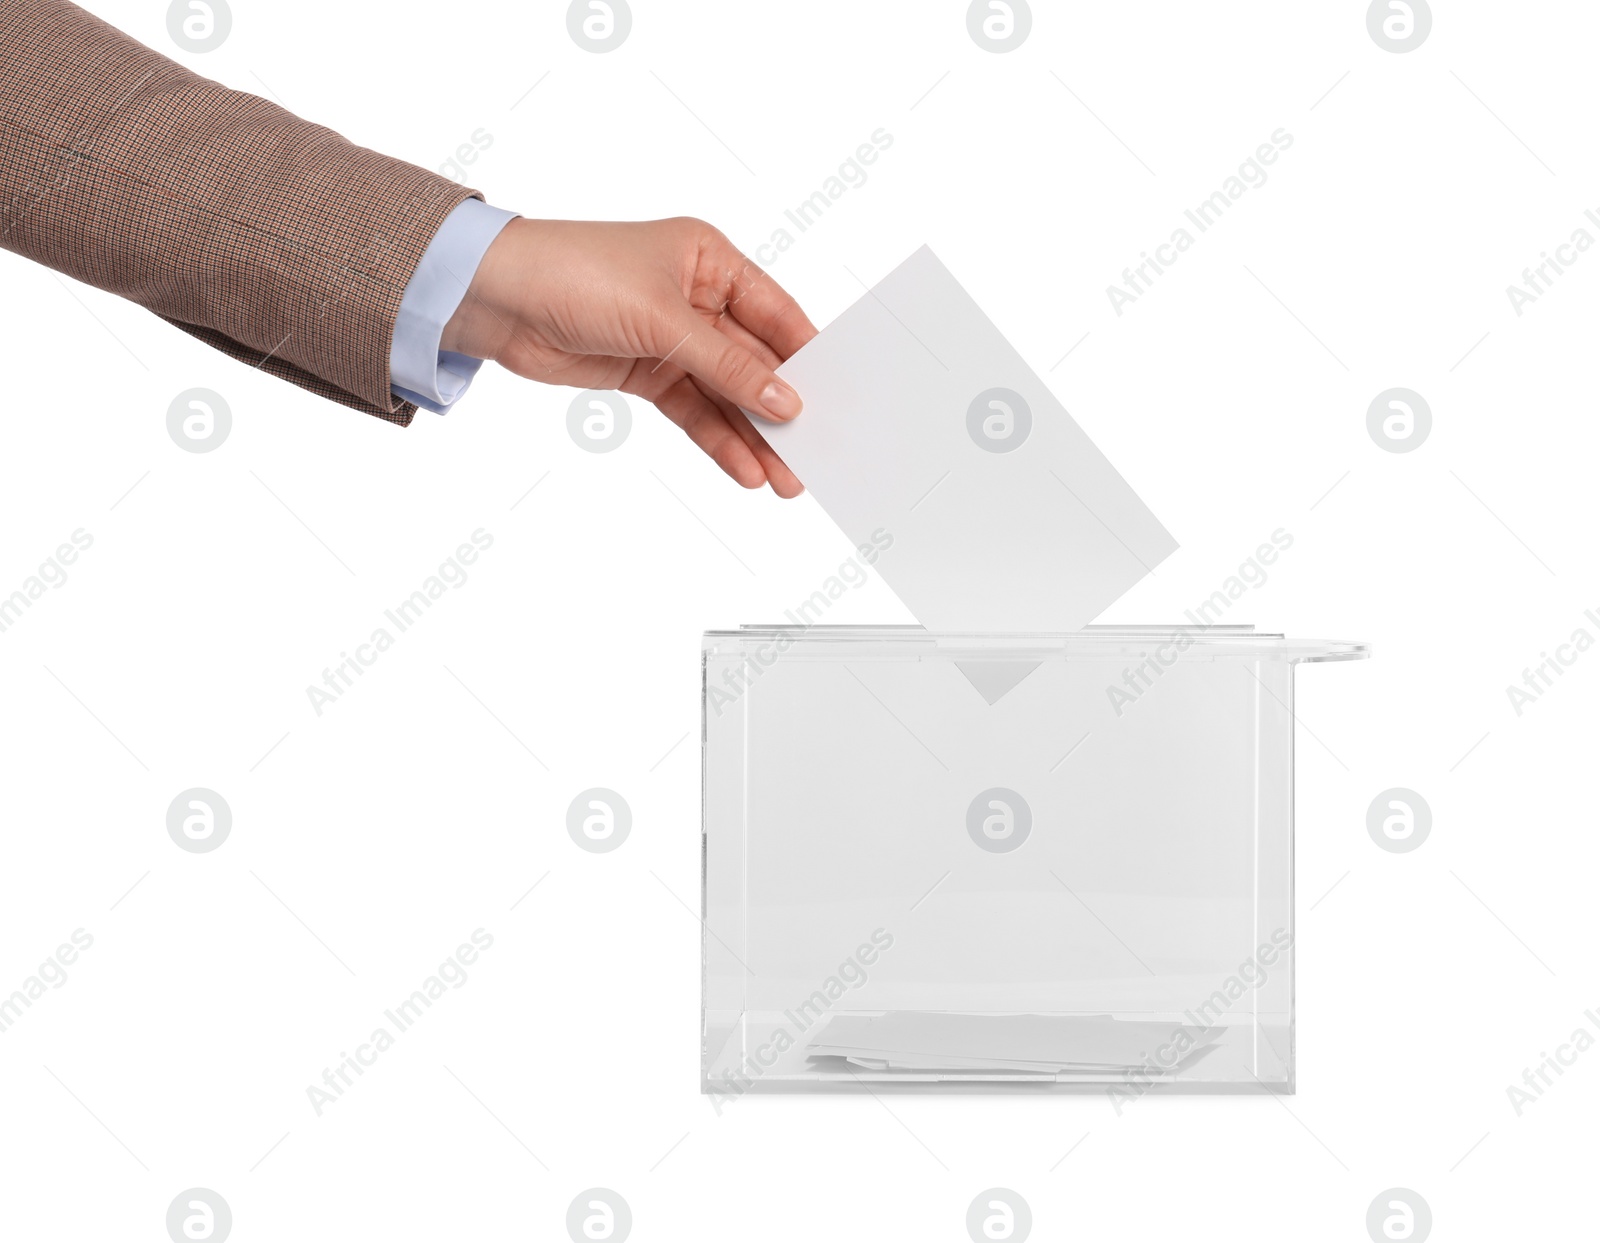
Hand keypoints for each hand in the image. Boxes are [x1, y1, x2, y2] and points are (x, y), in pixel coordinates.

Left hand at [441, 216, 816, 496]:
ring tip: (784, 479)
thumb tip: (785, 400)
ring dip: (753, 436)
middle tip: (812, 455)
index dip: (806, 358)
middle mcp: (698, 296)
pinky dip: (718, 440)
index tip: (836, 399)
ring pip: (726, 395)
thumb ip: (727, 366)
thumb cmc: (573, 273)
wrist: (494, 299)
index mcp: (710, 258)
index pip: (776, 314)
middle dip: (781, 410)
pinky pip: (695, 412)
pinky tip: (743, 469)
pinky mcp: (647, 373)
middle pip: (754, 362)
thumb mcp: (663, 319)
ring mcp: (673, 338)